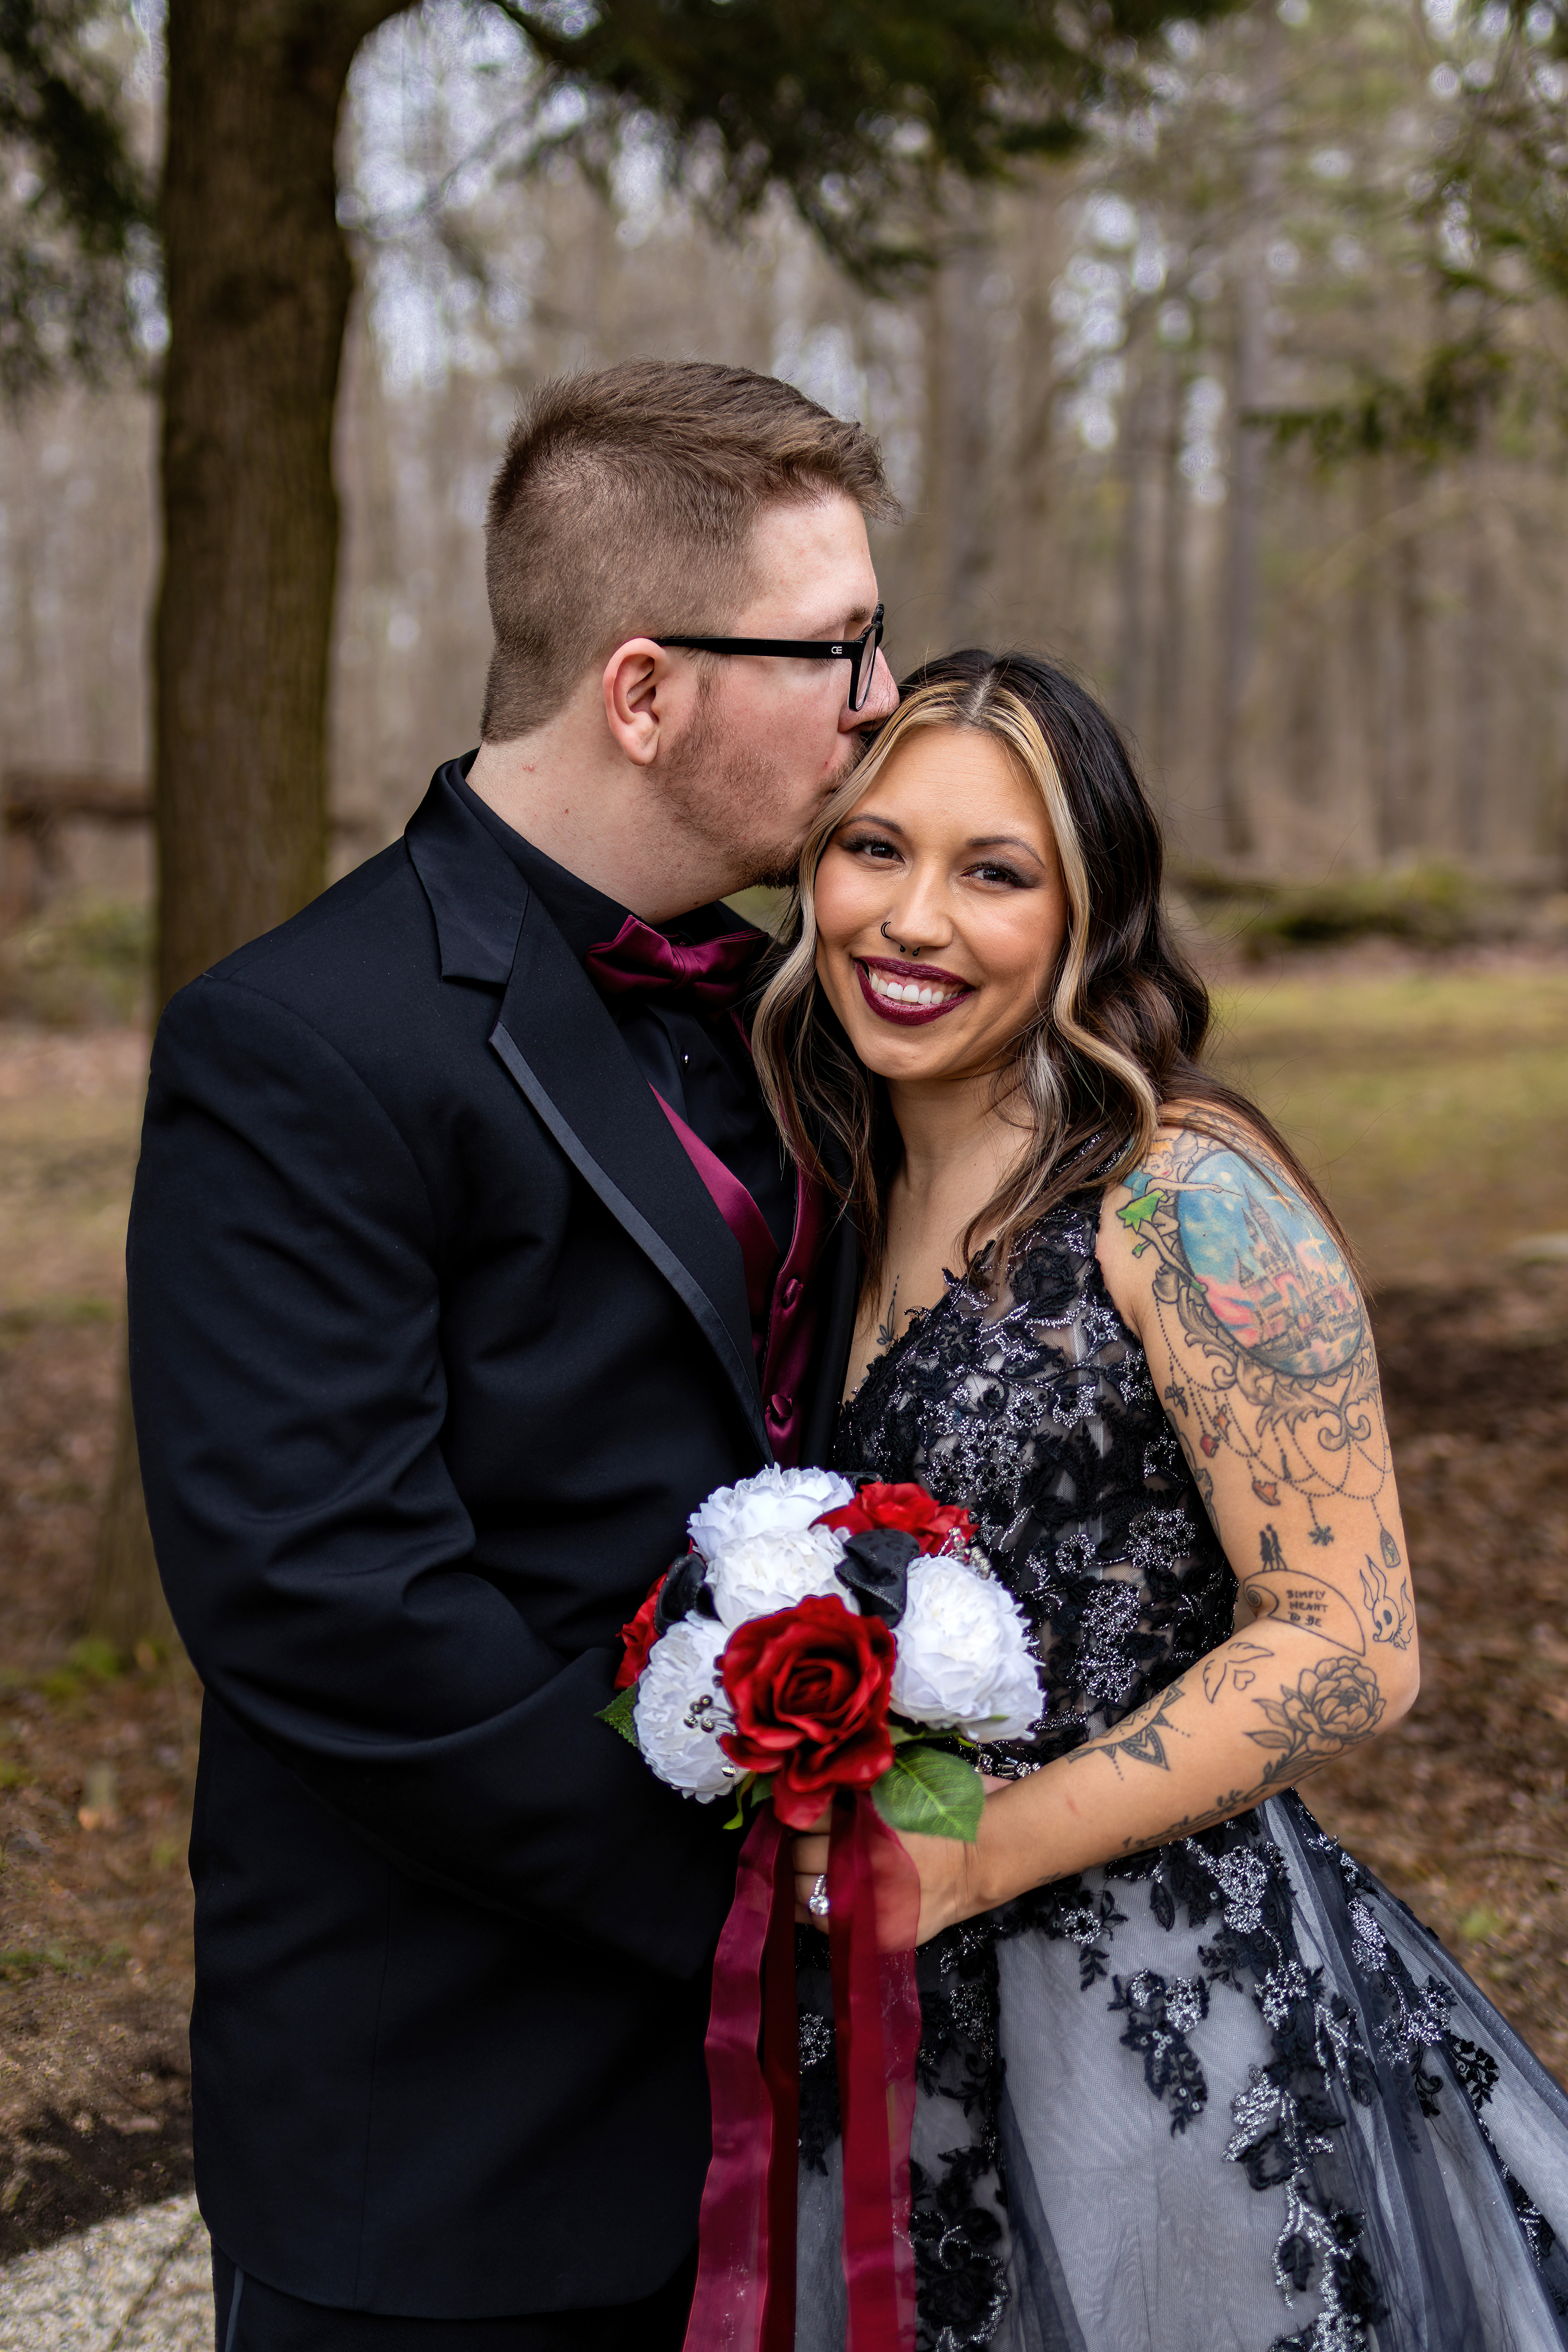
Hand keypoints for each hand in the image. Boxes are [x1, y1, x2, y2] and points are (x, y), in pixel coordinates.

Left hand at [790, 1779, 1006, 1943]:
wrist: (979, 1858)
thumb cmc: (940, 1816)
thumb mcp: (895, 1790)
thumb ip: (854, 1793)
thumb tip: (816, 1790)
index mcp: (860, 1824)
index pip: (805, 1818)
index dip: (799, 1813)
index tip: (799, 1812)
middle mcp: (857, 1863)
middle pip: (799, 1853)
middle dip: (798, 1845)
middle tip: (805, 1841)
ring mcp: (863, 1901)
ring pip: (801, 1891)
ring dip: (800, 1878)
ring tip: (808, 1870)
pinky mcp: (871, 1931)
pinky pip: (823, 1923)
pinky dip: (816, 1910)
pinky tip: (820, 1899)